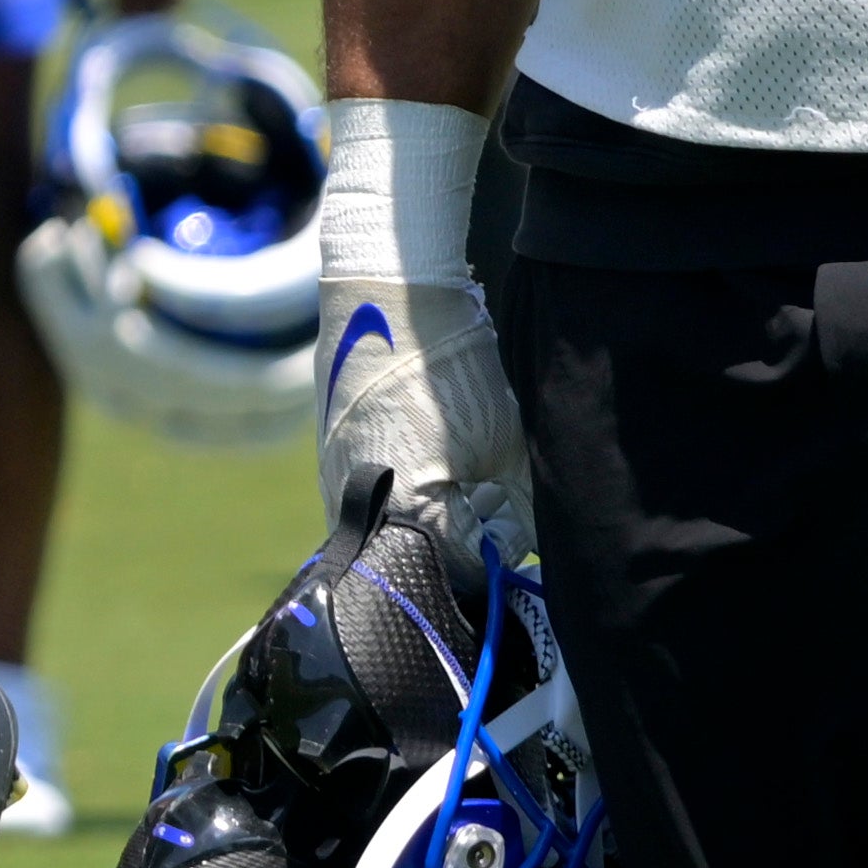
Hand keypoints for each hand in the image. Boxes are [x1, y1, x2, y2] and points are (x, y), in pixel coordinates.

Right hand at [316, 270, 527, 564]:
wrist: (392, 299)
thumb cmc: (453, 371)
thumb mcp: (506, 443)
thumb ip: (525, 507)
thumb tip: (538, 544)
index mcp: (406, 516)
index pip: (467, 568)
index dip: (504, 550)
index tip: (525, 527)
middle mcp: (359, 512)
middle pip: (427, 554)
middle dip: (470, 534)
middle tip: (501, 502)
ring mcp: (336, 487)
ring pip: (397, 529)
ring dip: (439, 514)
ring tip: (473, 476)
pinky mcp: (329, 462)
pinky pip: (372, 500)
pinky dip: (408, 490)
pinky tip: (436, 458)